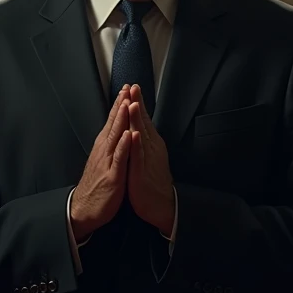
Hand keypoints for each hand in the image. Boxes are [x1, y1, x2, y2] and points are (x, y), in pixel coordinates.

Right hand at [70, 85, 131, 240]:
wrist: (83, 209)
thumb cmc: (96, 186)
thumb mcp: (103, 162)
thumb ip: (109, 147)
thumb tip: (115, 132)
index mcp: (103, 147)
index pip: (112, 121)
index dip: (119, 105)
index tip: (125, 89)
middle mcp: (104, 151)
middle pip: (113, 124)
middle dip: (120, 105)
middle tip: (126, 87)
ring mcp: (108, 162)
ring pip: (115, 137)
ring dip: (121, 119)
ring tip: (127, 103)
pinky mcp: (112, 176)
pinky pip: (119, 158)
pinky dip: (123, 145)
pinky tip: (128, 134)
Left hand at [126, 84, 174, 233]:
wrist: (161, 205)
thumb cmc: (152, 181)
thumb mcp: (147, 156)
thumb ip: (144, 141)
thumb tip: (140, 126)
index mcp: (149, 144)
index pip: (142, 119)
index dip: (137, 103)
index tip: (132, 87)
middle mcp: (150, 148)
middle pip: (142, 122)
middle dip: (136, 104)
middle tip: (133, 86)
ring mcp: (146, 159)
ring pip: (140, 135)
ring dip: (137, 119)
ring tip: (133, 103)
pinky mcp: (141, 172)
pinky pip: (138, 156)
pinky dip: (136, 144)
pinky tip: (134, 133)